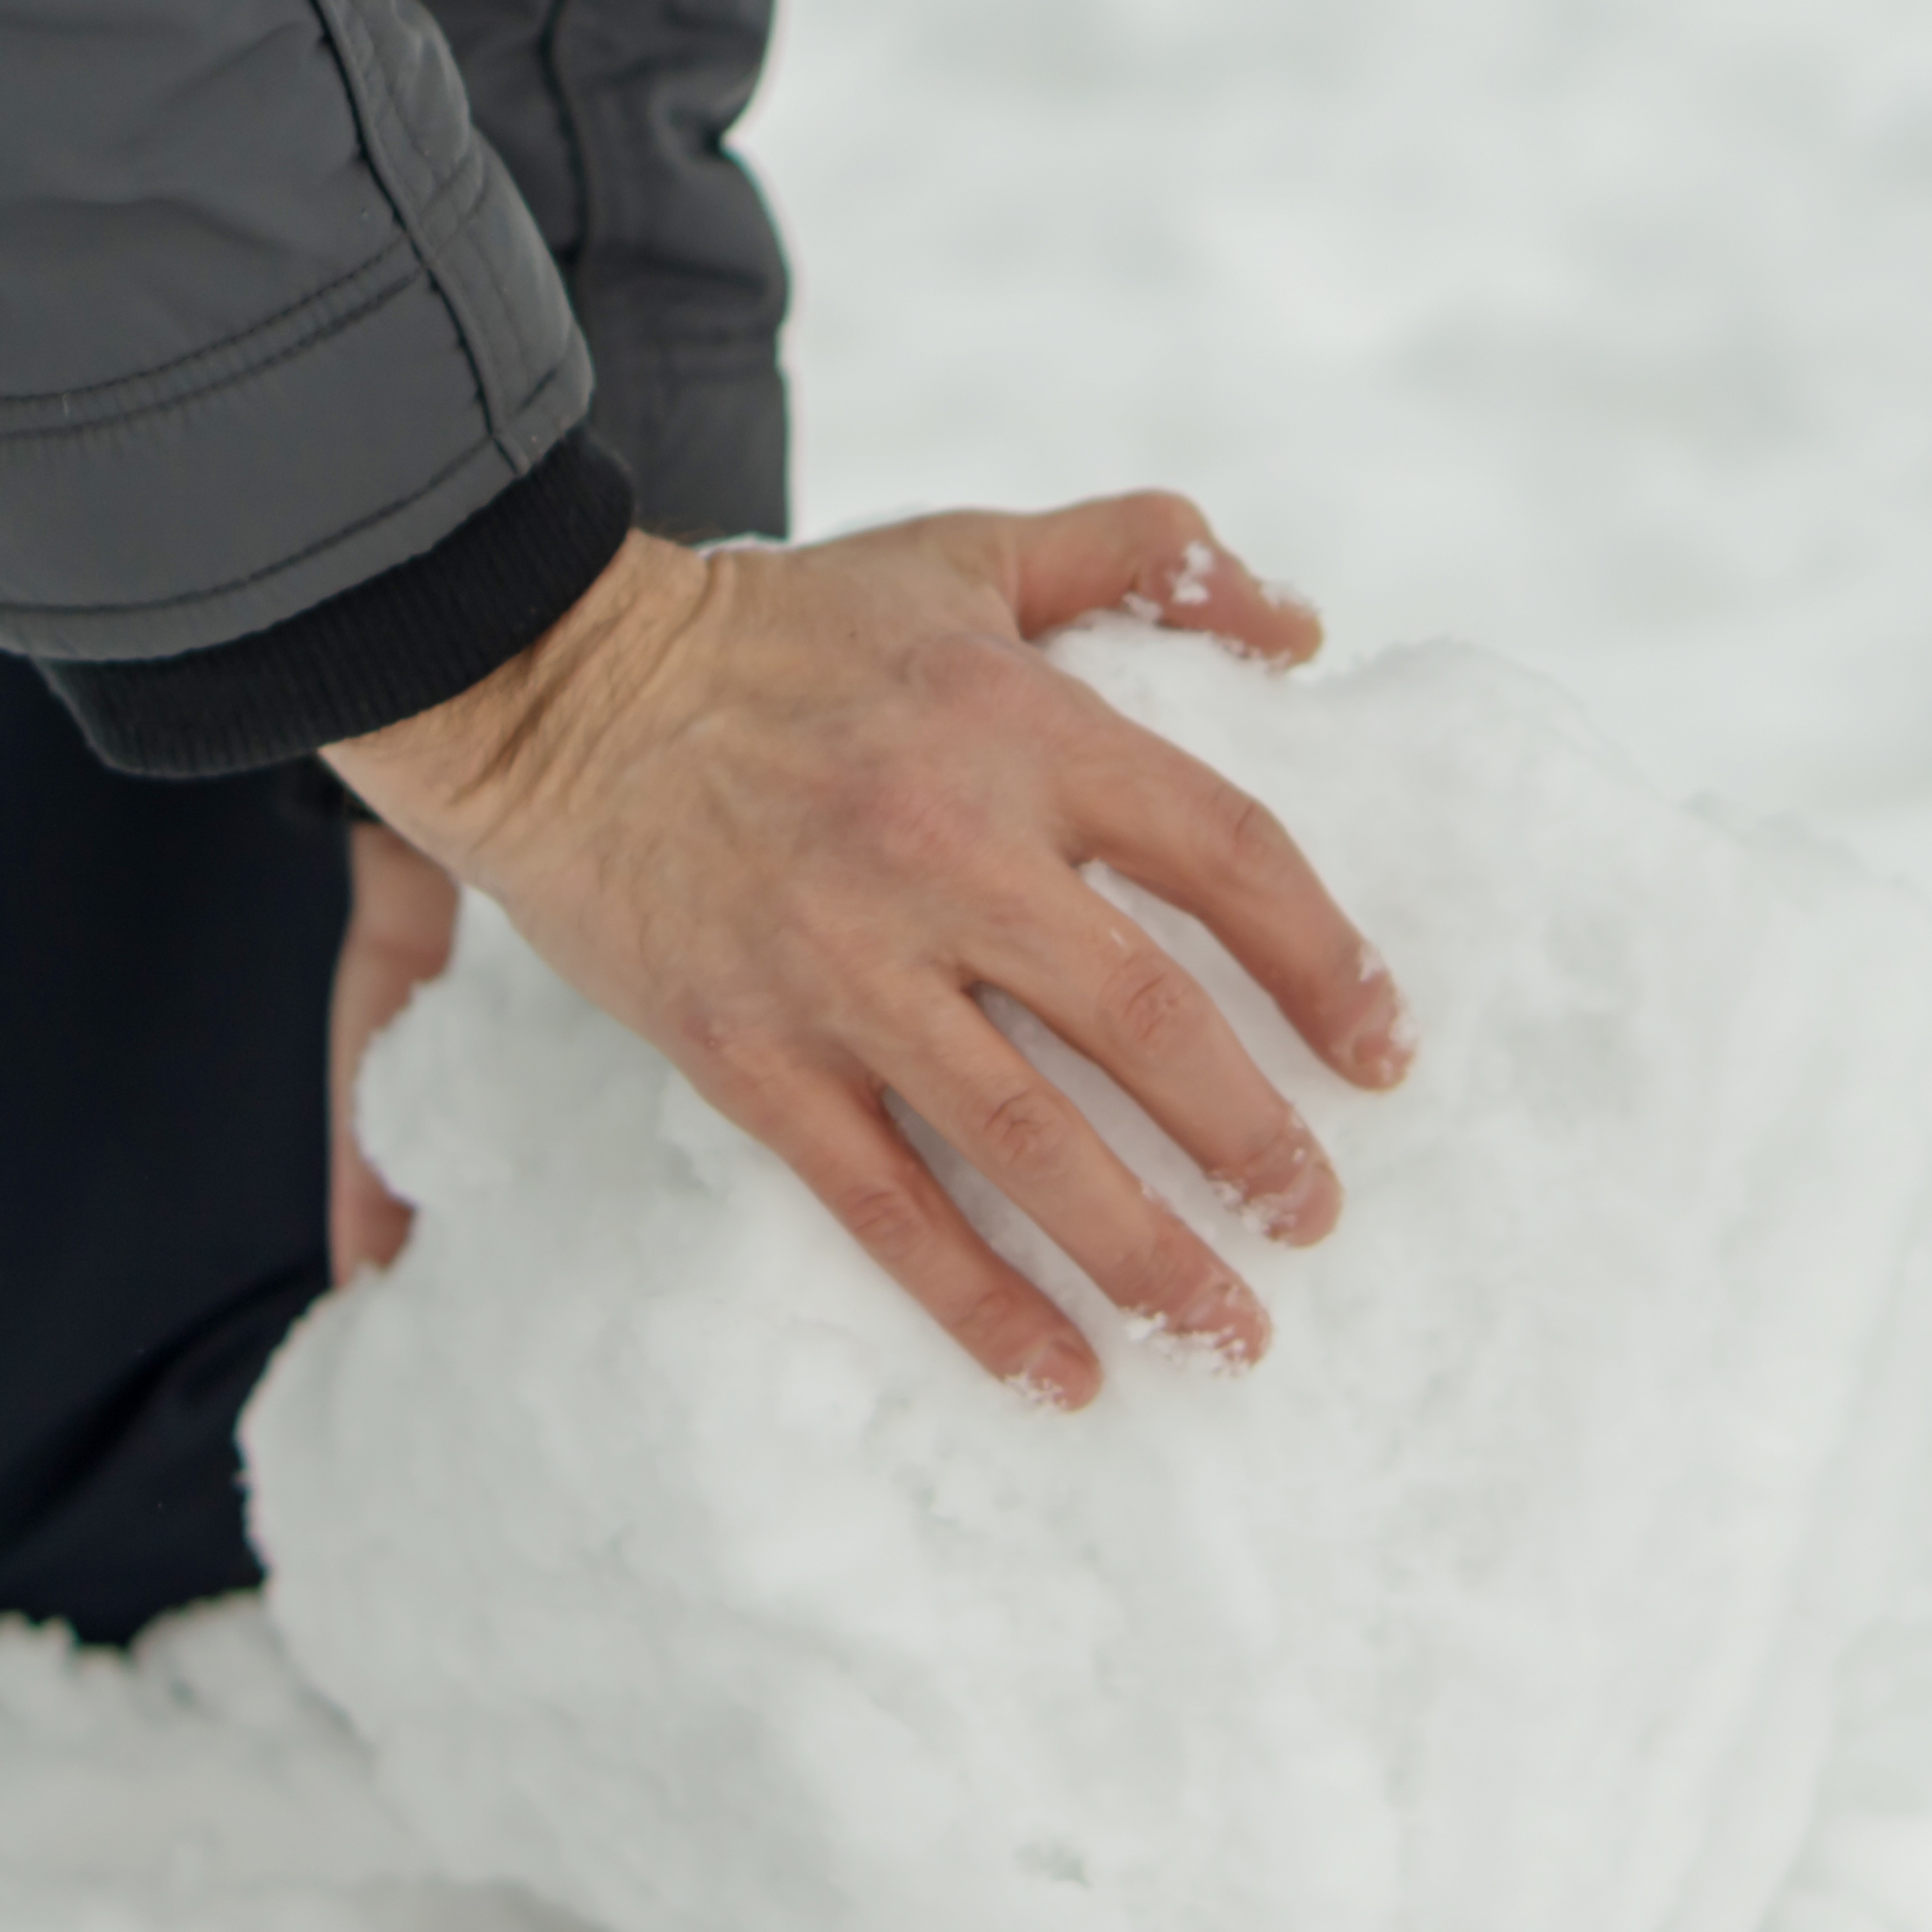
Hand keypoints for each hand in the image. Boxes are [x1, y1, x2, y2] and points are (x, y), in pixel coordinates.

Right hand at [319, 493, 1415, 1405]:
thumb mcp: (969, 556)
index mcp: (1023, 731)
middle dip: (1253, 1142)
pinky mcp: (753, 1058)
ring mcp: (845, 970)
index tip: (1382, 1053)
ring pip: (1030, 1143)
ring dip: (1145, 1253)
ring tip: (1230, 1330)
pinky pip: (887, 1207)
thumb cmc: (779, 627)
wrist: (549, 682)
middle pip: (1148, 1024)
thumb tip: (1304, 627)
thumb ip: (1141, 555)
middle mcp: (947, 855)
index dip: (1326, 965)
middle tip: (1316, 1216)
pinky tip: (1063, 1376)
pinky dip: (980, 1305)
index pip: (1226, 859)